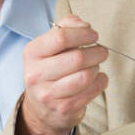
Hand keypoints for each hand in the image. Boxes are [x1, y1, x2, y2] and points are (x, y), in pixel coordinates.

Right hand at [18, 15, 108, 134]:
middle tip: (101, 51)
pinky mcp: (64, 108)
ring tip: (95, 66)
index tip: (94, 35)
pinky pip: (92, 91)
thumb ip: (66, 27)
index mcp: (32, 53)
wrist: (41, 108)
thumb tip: (84, 25)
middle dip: (96, 52)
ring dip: (97, 68)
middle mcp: (37, 74)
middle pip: (77, 58)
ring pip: (86, 76)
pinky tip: (97, 79)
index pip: (61, 37)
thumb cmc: (50, 70)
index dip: (83, 34)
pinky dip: (100, 82)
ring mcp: (49, 94)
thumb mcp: (50, 46)